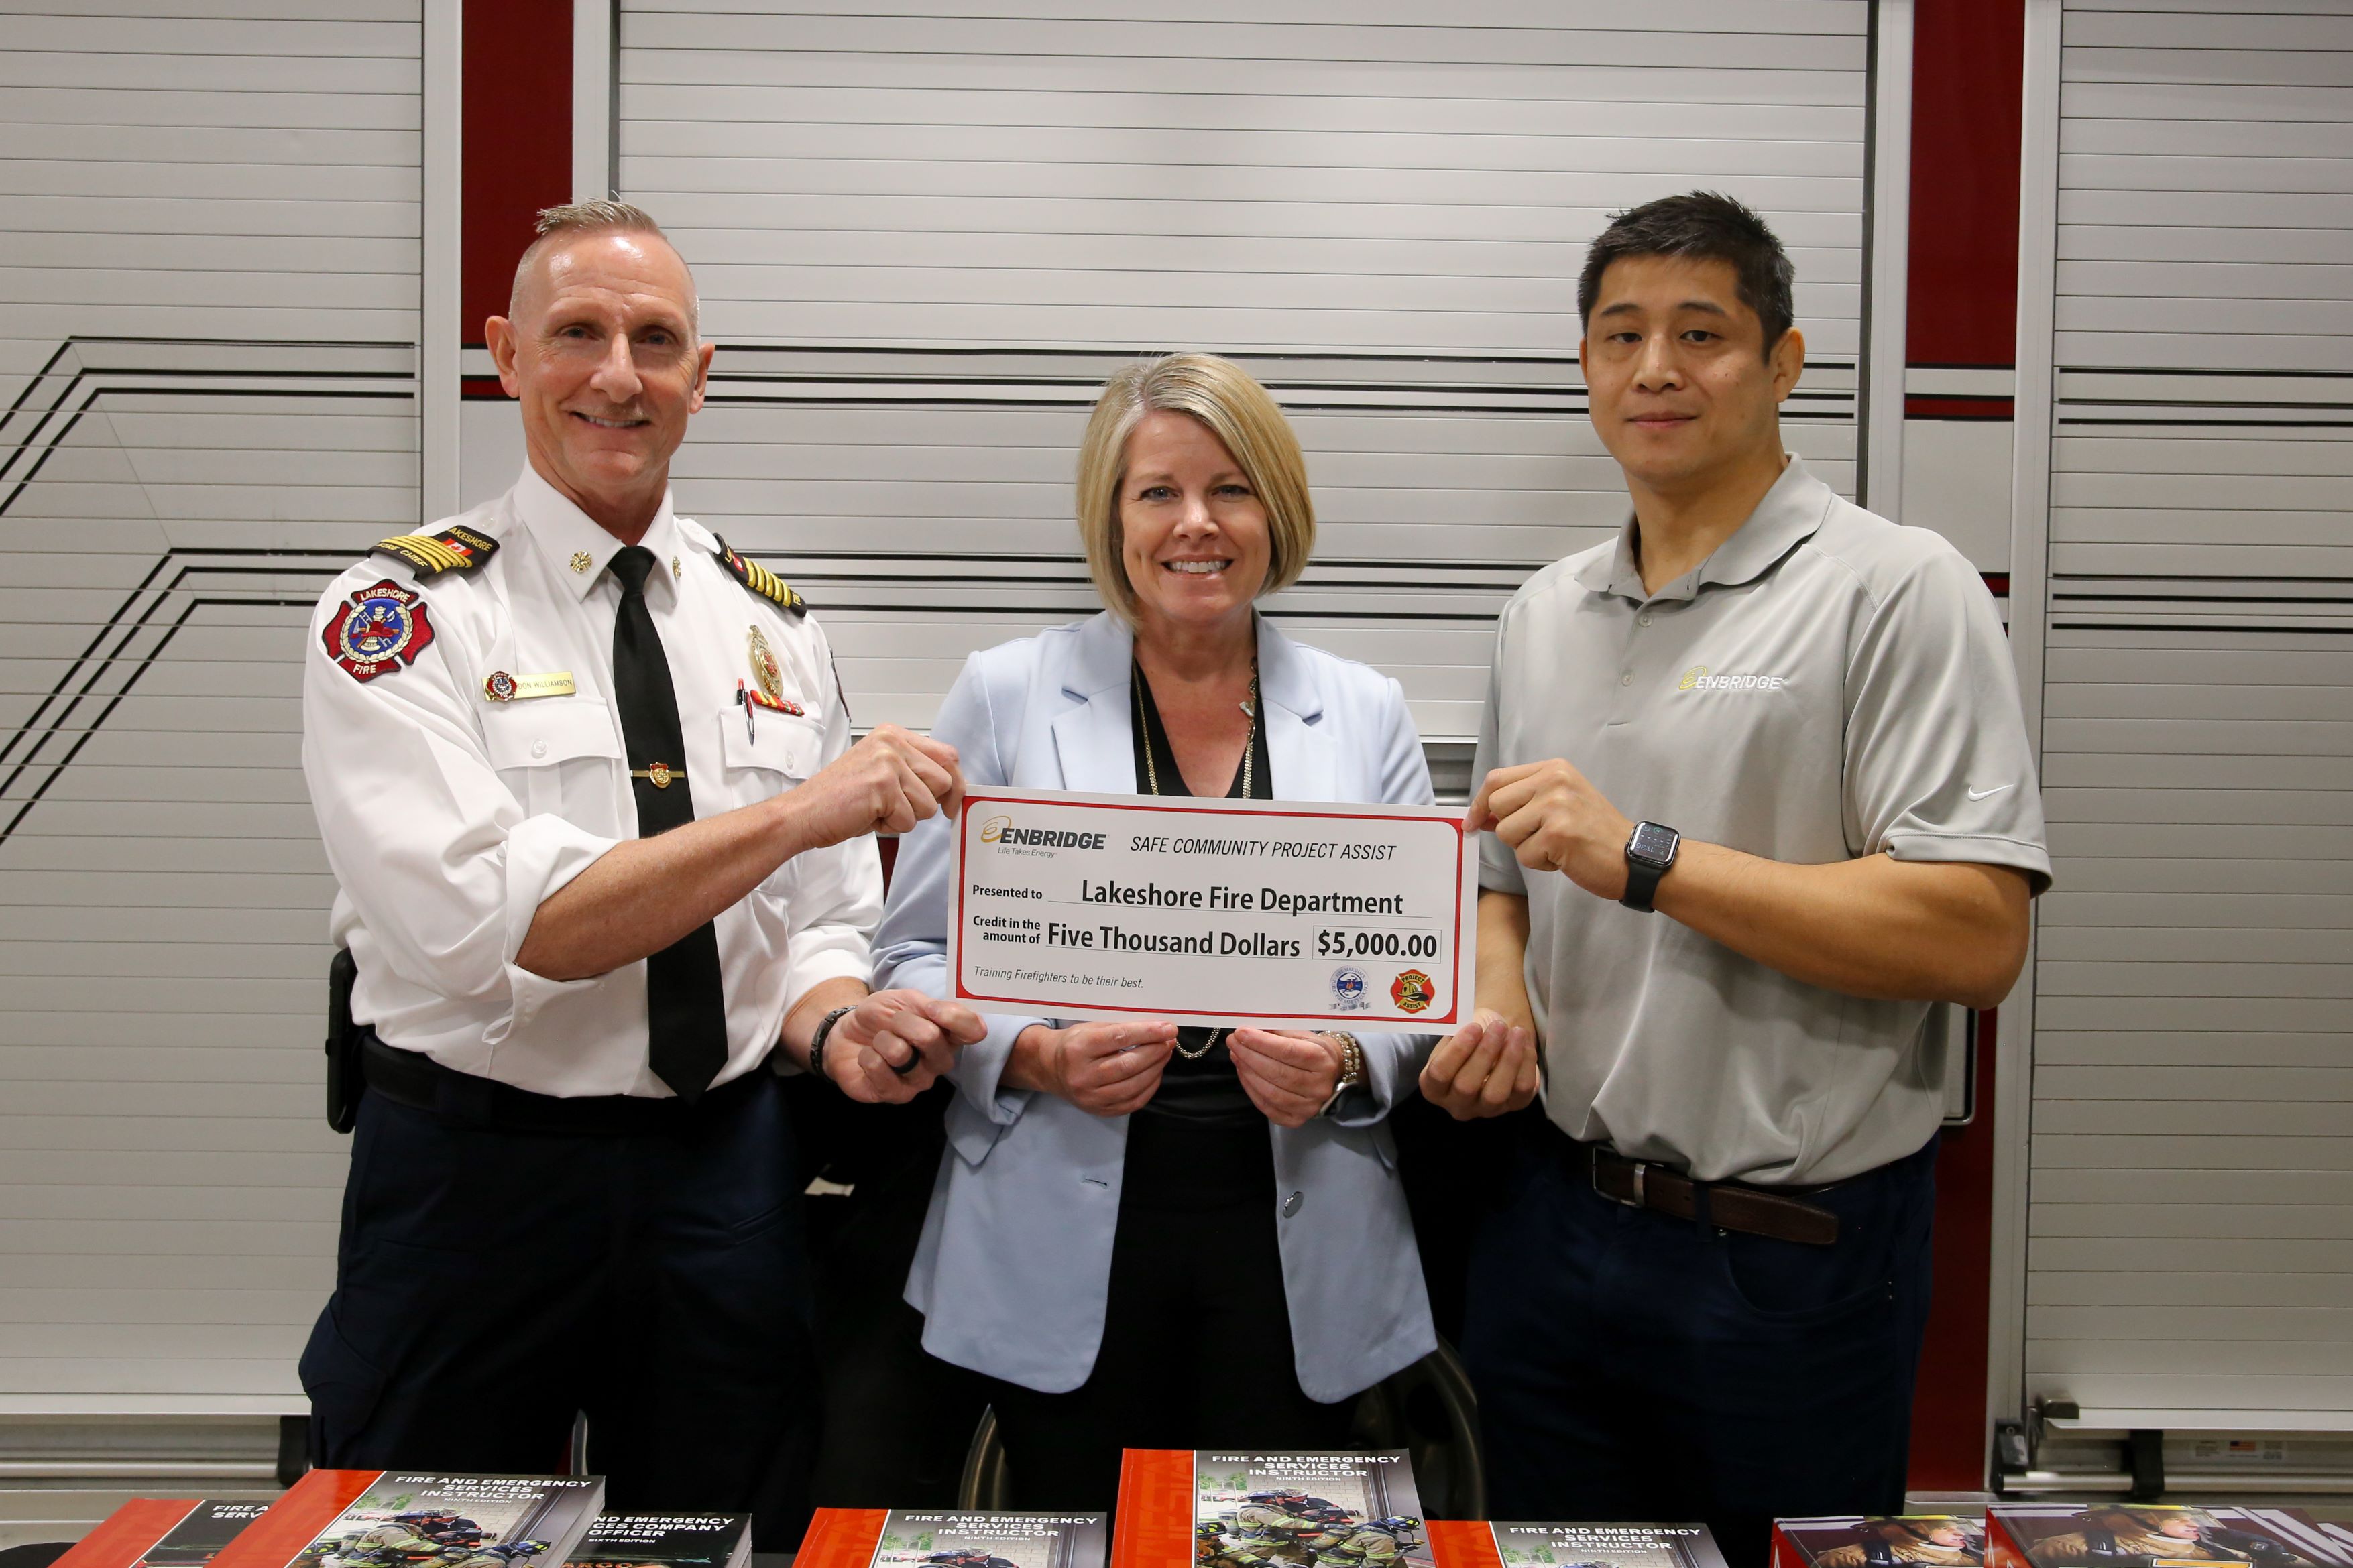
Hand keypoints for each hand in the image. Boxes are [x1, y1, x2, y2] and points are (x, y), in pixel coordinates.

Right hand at [789, 723, 963, 845]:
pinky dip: (891, 826)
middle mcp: (892, 742)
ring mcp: (888, 761)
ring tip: (877, 809)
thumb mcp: (882, 773)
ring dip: (906, 817)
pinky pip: (909, 819)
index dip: (956, 783)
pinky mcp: (882, 784)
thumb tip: (952, 787)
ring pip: (929, 803)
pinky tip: (868, 815)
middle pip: (944, 780)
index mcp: (893, 735)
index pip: (947, 755)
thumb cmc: (840, 799)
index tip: (951, 804)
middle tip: (897, 809)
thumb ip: (913, 772)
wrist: (803, 813)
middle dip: (928, 803)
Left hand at [820, 988, 984, 1102]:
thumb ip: (928, 1003)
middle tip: (892, 1023)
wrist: (848, 1035)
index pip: (974, 1031)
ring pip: (900, 1053)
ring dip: (882, 1039)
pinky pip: (878, 1068)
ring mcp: (919, 1081)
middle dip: (901, 1022)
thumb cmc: (882, 1018)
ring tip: (879, 1042)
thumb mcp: (905, 1000)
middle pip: (931, 1038)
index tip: (930, 1008)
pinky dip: (868, 1056)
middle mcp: (940, 1061)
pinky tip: (870, 1058)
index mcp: (949, 1036)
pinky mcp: (895, 1096)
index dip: (954, 1017)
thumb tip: (939, 1011)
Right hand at [1018, 1019, 1175, 1115]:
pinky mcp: (1099, 1110)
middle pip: (1128, 1064)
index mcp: (1078, 1049)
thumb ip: (1119, 1028)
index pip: (1118, 1038)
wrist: (1051, 1069)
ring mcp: (1091, 1097)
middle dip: (1155, 1051)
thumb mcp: (1090, 1028)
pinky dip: (1150, 1086)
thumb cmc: (1075, 1043)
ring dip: (1156, 1068)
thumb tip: (1156, 1028)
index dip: (1147, 1032)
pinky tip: (1155, 1072)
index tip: (1168, 1028)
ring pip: (1133, 1085)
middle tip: (1169, 1040)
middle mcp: (1082, 1075)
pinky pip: (1133, 1102)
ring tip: (1165, 1054)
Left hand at [1229, 1029, 1344, 1127]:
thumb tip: (1248, 1031)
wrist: (1331, 1072)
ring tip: (1236, 1056)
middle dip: (1249, 1056)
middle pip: (1277, 1073)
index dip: (1261, 1042)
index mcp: (1322, 1061)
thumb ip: (1277, 1034)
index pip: (1288, 1052)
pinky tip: (1244, 1073)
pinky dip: (1251, 1089)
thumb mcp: (1302, 1035)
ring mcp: (1308, 1106)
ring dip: (1247, 1072)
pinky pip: (1267, 1107)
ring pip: (1270, 1092)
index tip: (1241, 1033)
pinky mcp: (1296, 1119)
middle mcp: (1318, 1087)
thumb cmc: (1313, 1050)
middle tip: (1233, 1043)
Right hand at [1418, 1009, 1538, 1120]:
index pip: (1439, 1074)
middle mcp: (1457, 1104)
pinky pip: (1522, 1089)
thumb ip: (1459, 1031)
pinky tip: (1524, 1042)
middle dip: (1485, 1053)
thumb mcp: (1456, 1031)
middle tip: (1498, 1027)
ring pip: (1496, 1094)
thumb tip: (1476, 1026)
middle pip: (1466, 1087)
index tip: (1474, 1026)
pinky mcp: (1514, 1105)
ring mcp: (1486, 1109)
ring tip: (1516, 1032)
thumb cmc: (1469, 1037)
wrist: (1492, 1042)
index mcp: (1433, 1087)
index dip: (1457, 1050)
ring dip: (1508, 1060)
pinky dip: (1526, 1063)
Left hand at [1467, 758, 1634, 898]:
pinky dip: (1541, 864)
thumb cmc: (1594, 833)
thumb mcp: (1559, 804)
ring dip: (1526, 848)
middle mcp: (1554, 780)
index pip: (1496, 780)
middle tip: (1541, 835)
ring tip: (1556, 845)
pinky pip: (1524, 855)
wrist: (1632, 857)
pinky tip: (1565, 857)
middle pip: (1496, 805)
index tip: (1472, 822)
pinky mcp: (1557, 833)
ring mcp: (1556, 805)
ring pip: (1505, 832)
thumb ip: (1521, 803)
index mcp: (1554, 768)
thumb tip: (1478, 815)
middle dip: (1510, 829)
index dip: (1479, 804)